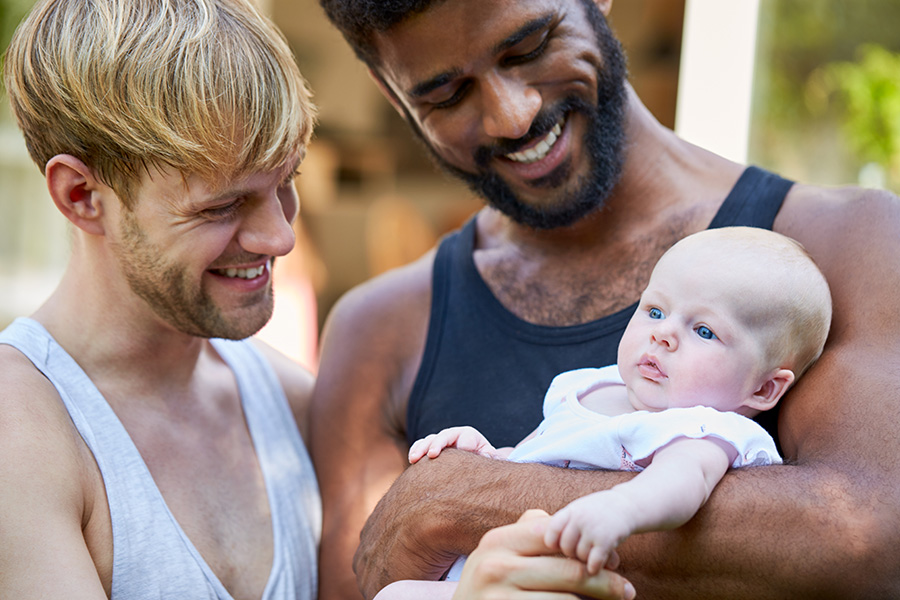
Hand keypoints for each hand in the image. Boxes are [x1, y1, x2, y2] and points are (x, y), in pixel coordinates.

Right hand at [409, 426, 499, 462]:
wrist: (473, 459)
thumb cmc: (482, 458)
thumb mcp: (489, 457)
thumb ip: (489, 456)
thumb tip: (485, 456)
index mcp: (469, 435)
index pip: (466, 437)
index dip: (464, 444)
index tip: (462, 451)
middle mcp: (452, 435)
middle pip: (443, 436)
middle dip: (437, 444)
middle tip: (432, 455)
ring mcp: (440, 441)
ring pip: (428, 441)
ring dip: (421, 448)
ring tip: (414, 458)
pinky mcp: (430, 449)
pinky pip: (420, 447)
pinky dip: (415, 451)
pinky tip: (412, 460)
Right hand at [454, 510, 635, 599]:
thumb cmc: (488, 584)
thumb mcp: (499, 552)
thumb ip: (529, 531)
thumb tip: (576, 527)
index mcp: (498, 541)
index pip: (556, 537)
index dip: (589, 549)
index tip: (616, 562)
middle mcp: (496, 566)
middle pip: (569, 572)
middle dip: (606, 582)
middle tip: (629, 591)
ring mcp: (499, 597)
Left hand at [545, 491, 631, 574]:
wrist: (628, 505)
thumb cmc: (599, 511)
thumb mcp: (579, 509)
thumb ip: (564, 524)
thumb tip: (550, 548)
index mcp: (570, 511)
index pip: (552, 530)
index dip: (553, 542)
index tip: (559, 547)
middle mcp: (579, 519)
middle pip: (566, 548)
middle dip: (573, 553)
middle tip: (581, 551)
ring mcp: (592, 529)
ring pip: (580, 556)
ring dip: (587, 559)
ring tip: (593, 552)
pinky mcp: (606, 540)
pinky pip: (593, 562)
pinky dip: (595, 568)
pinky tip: (597, 566)